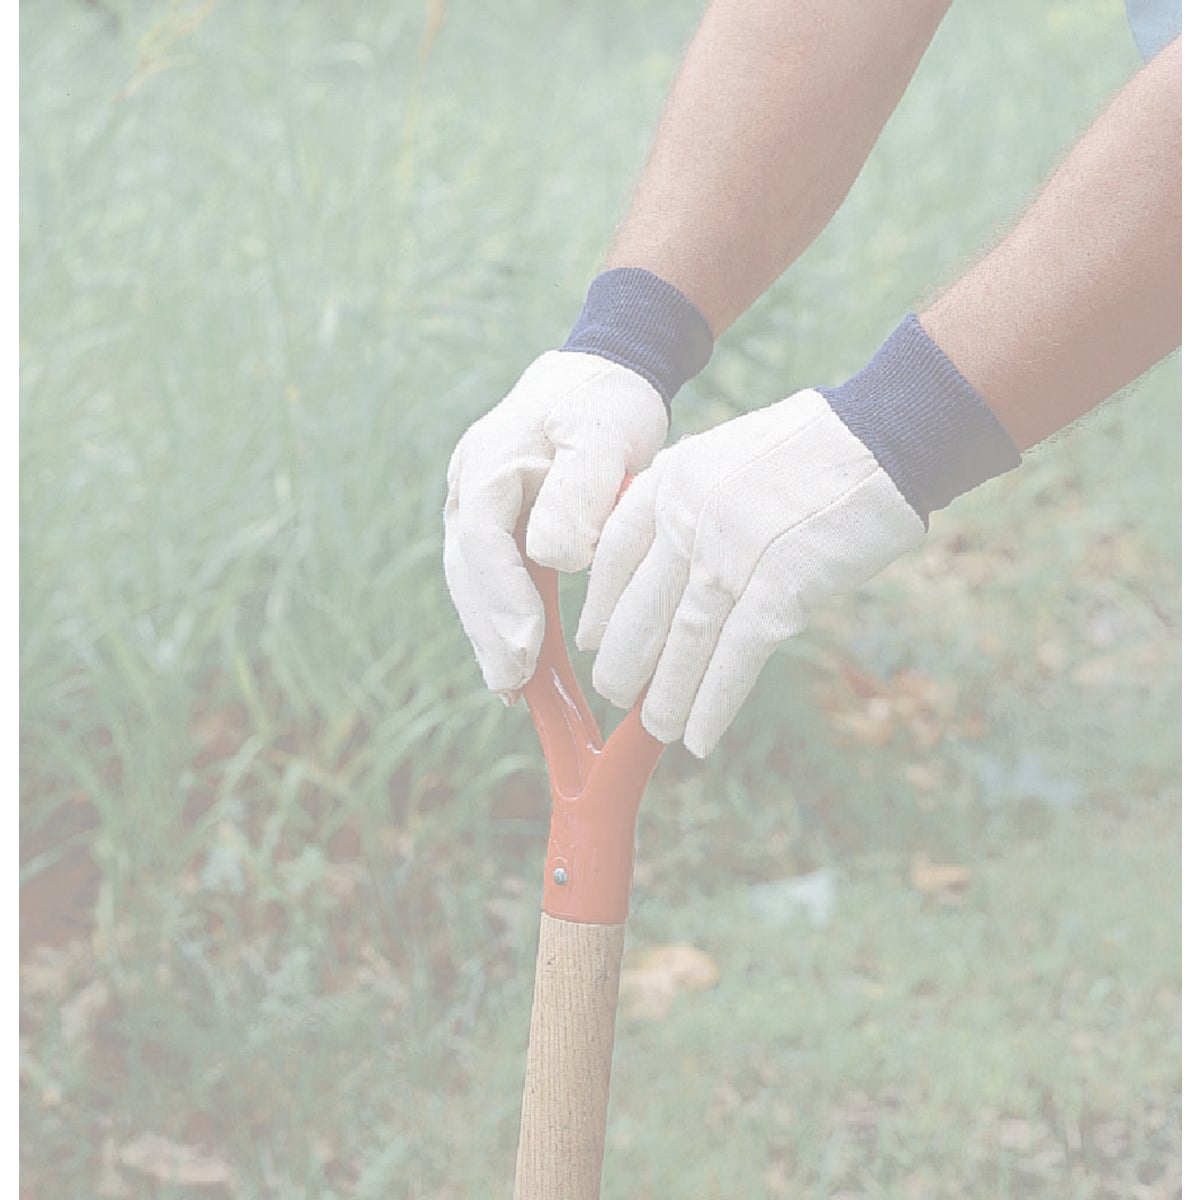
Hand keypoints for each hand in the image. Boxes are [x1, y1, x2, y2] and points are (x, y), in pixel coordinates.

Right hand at [444, 350, 667, 702]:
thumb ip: (579, 489)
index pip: (482, 539)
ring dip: (491, 637)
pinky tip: (523, 669)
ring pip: (473, 582)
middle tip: (513, 688)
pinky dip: (505, 623)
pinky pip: (493, 581)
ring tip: (514, 693)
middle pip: (466, 570)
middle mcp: (469, 488)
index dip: (501, 597)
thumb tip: (555, 558)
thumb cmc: (606, 405)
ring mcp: (476, 508)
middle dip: (489, 632)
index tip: (527, 646)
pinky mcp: (497, 527)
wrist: (600, 376)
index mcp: (489, 462)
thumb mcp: (601, 434)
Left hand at [576, 388, 925, 756]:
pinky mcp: (781, 587)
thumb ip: (685, 503)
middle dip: (626, 663)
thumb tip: (661, 566)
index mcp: (671, 478)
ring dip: (666, 697)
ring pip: (685, 643)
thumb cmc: (807, 451)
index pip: (614, 555)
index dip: (601, 607)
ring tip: (656, 730)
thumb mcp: (723, 456)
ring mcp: (732, 554)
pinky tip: (700, 736)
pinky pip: (735, 660)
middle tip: (617, 696)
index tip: (592, 641)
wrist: (882, 440)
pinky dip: (714, 705)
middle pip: (643, 608)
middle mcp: (690, 516)